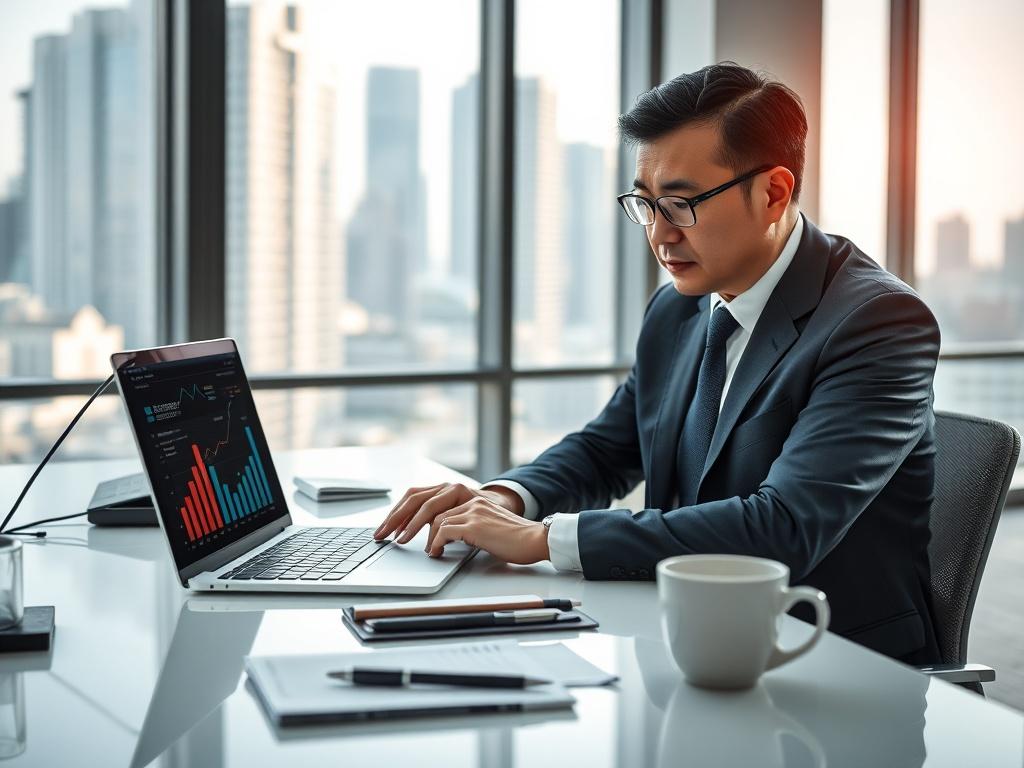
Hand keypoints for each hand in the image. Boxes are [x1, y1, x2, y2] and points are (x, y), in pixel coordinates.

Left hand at [373, 482, 523, 543]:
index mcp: (464, 494)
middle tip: (384, 535)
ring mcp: (470, 508)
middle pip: (421, 501)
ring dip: (419, 536)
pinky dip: (435, 543)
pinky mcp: (475, 523)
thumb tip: (433, 535)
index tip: (389, 525)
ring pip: (433, 519)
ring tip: (411, 547)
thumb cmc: (508, 537)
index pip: (423, 494)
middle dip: (398, 519)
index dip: (402, 509)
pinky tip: (436, 553)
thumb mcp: (479, 523)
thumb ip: (458, 522)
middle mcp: (465, 496)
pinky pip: (445, 531)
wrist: (533, 539)